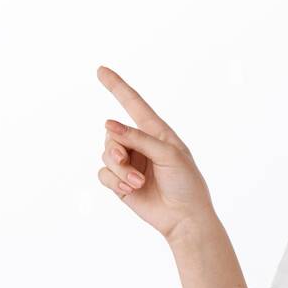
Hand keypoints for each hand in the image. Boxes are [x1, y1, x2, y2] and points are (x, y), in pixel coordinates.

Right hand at [95, 65, 214, 242]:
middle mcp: (140, 144)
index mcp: (156, 132)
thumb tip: (108, 124)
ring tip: (138, 182)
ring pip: (106, 155)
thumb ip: (138, 138)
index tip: (101, 70)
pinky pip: (103, 174)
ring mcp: (129, 163)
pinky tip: (130, 190)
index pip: (134, 104)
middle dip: (117, 148)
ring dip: (120, 170)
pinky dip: (114, 181)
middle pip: (112, 133)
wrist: (184, 218)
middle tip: (128, 164)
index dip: (117, 86)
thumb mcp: (168, 154)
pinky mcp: (120, 183)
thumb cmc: (186, 183)